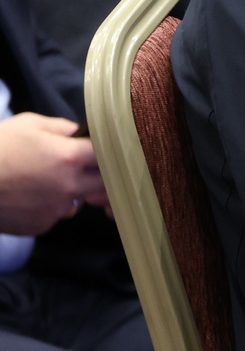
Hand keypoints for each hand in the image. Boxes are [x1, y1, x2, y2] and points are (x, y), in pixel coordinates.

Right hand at [0, 113, 102, 235]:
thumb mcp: (29, 124)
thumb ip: (61, 128)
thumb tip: (79, 133)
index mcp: (70, 157)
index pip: (109, 155)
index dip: (108, 150)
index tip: (103, 149)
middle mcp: (69, 185)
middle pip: (104, 182)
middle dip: (99, 174)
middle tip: (84, 167)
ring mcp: (56, 209)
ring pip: (80, 200)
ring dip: (74, 191)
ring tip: (48, 180)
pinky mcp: (41, 225)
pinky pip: (57, 214)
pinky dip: (50, 206)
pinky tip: (31, 196)